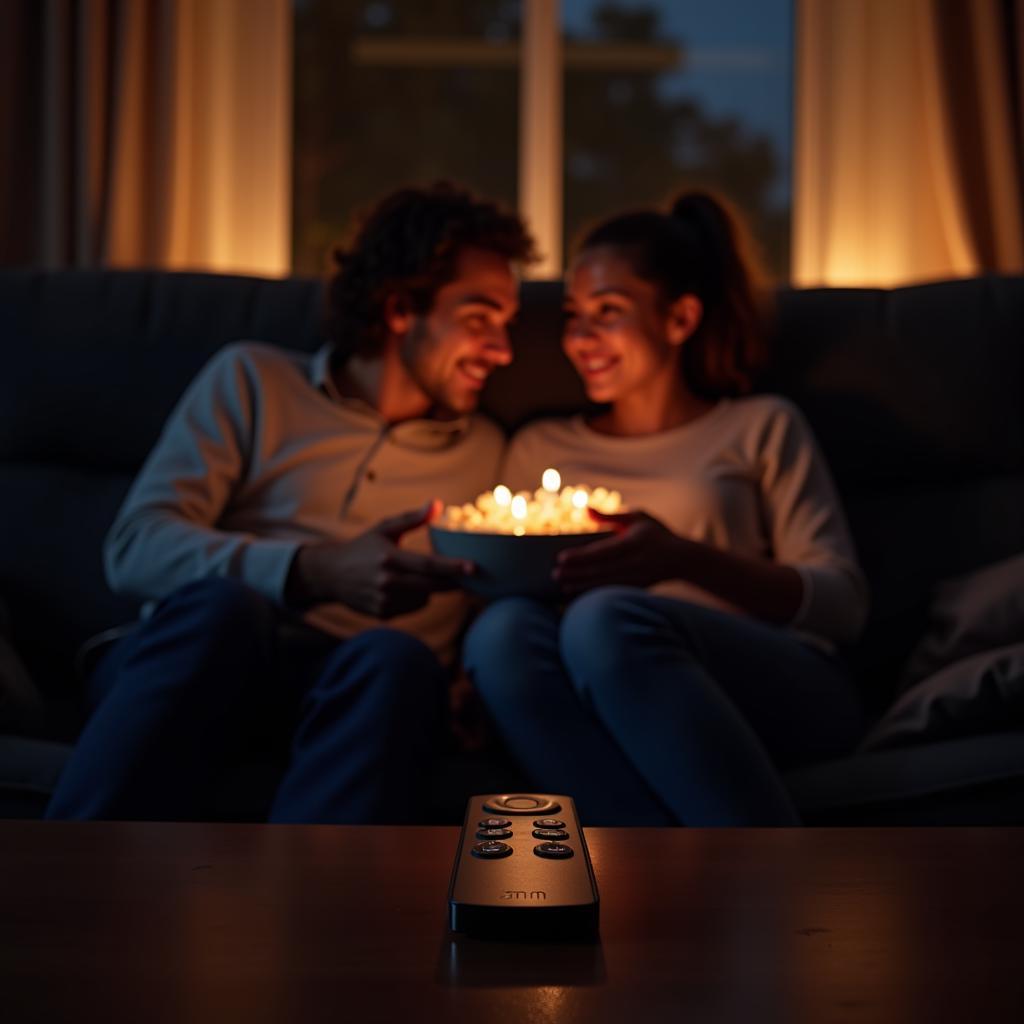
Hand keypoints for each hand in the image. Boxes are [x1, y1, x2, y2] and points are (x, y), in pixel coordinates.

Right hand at [287, 500, 472, 617]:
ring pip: (424, 599)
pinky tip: (404, 588)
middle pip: (431, 586)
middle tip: (467, 575)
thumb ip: (412, 518)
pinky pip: (412, 608)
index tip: (473, 567)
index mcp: (389, 558)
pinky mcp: (383, 614)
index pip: (428, 565)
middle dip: (452, 582)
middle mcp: (386, 582)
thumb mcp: (385, 528)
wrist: (331, 575)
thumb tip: (437, 504)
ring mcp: (384, 601)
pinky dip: (415, 599)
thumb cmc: (363, 547)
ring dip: (430, 589)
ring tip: (419, 576)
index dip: (452, 567)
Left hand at [553, 508, 686, 595]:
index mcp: (634, 543)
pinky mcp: (637, 588)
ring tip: (561, 585)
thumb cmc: (656, 533)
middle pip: (599, 570)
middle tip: (554, 574)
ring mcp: (637, 577)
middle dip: (575, 573)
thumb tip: (584, 509)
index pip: (602, 551)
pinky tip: (578, 593)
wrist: (684, 559)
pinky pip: (611, 591)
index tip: (561, 557)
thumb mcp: (637, 518)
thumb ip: (610, 516)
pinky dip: (593, 593)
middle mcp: (635, 562)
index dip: (581, 556)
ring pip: (604, 583)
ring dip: (581, 585)